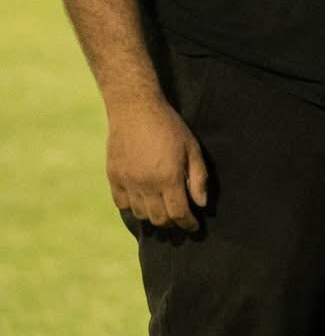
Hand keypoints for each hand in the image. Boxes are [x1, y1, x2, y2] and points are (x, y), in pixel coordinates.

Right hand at [107, 95, 209, 230]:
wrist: (135, 108)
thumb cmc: (169, 126)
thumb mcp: (192, 148)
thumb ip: (198, 177)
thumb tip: (201, 204)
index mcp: (169, 177)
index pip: (179, 213)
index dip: (188, 224)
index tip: (194, 226)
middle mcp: (146, 184)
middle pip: (159, 219)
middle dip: (173, 223)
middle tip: (180, 219)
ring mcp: (127, 182)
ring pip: (140, 214)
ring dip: (153, 216)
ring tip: (162, 209)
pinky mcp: (113, 177)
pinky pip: (122, 204)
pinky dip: (133, 207)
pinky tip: (142, 200)